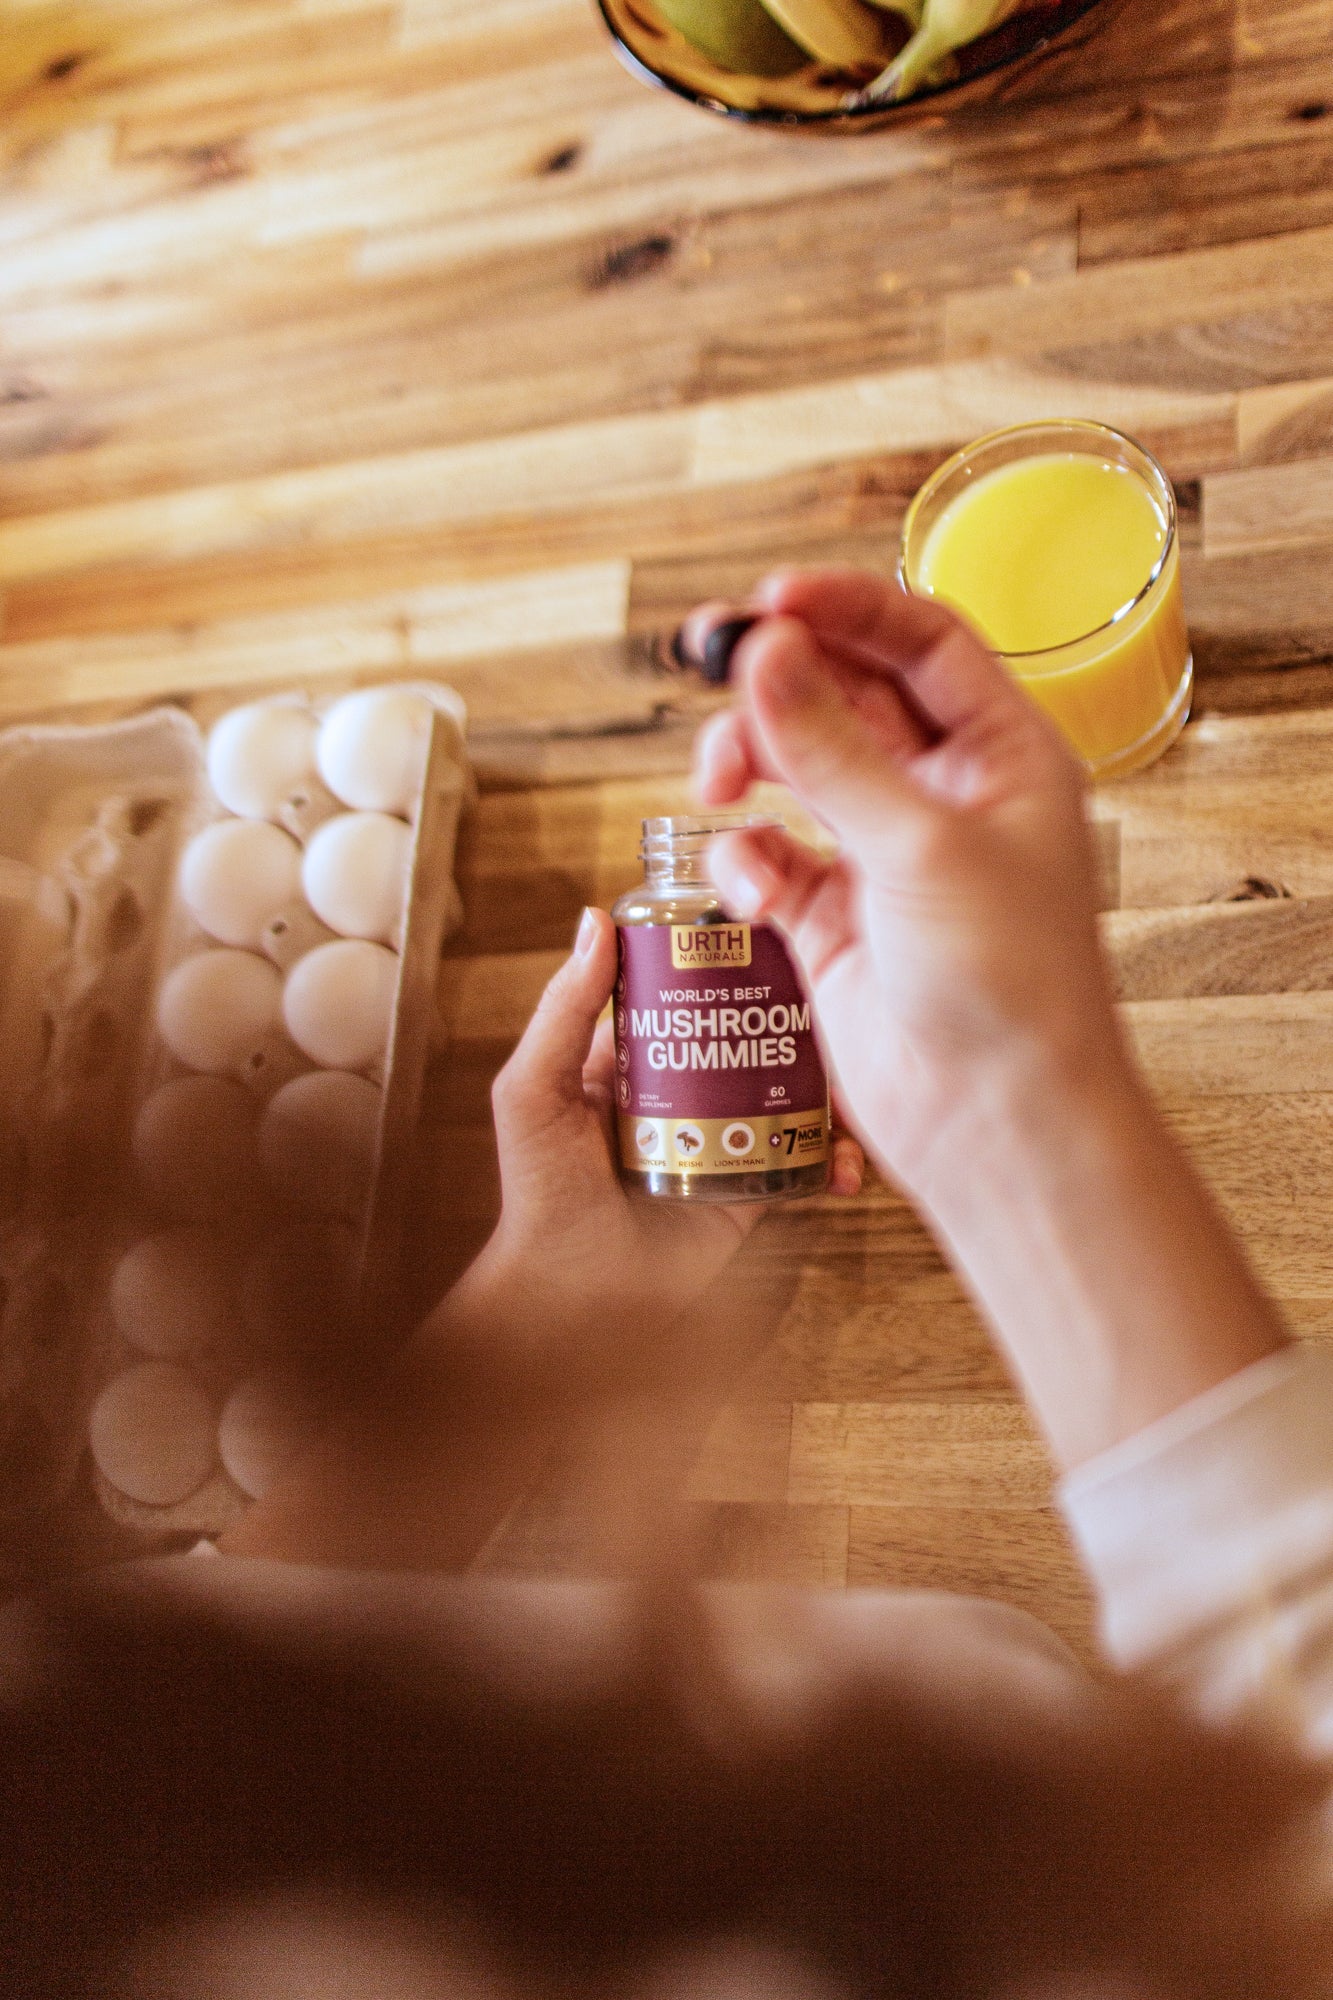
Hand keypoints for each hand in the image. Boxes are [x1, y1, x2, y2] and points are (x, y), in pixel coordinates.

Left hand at [460, 904, 862, 1396]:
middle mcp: (687, 1090)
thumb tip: (595, 920)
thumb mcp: (533, 1089)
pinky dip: (835, 1154)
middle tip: (834, 995)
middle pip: (752, 1033)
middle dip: (797, 1014)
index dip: (728, 958)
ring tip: (853, 1073)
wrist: (572, 1297)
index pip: (689, 990)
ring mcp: (724, 1137)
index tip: (775, 924)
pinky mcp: (752, 1188)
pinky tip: (847, 1153)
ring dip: (829, 1081)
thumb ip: (562, 1010)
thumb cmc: (538, 1193)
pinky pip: (804, 1159)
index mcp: (637, 1058)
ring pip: (790, 1091)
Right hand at [686, 568, 1125, 1200]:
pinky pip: (770, 858)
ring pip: (796, 769)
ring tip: (716, 783)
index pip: (921, 641)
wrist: (997, 1124)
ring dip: (748, 760)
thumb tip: (763, 650)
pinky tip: (747, 887)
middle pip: (846, 694)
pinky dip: (745, 858)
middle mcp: (944, 797)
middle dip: (776, 677)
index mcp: (1002, 756)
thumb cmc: (1008, 984)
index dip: (846, 607)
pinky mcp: (834, 923)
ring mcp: (885, 859)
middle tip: (706, 660)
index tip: (769, 600)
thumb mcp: (918, 843)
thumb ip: (829, 744)